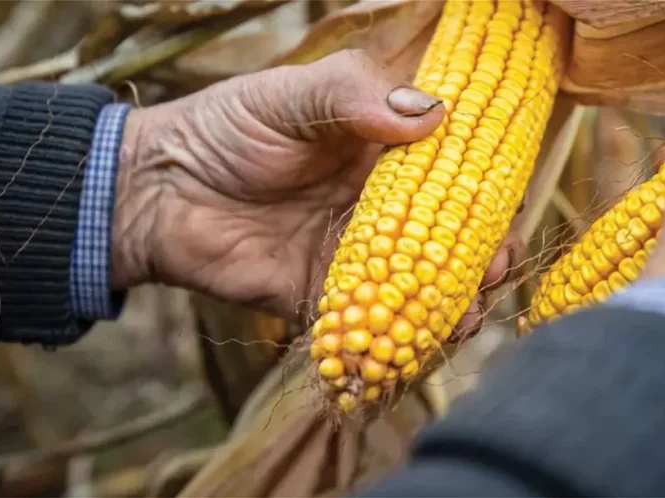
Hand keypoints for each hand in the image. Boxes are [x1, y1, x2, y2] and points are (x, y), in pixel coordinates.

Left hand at [112, 49, 524, 332]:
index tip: (506, 208)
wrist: (158, 189)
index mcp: (377, 154)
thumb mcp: (291, 93)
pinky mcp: (319, 294)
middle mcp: (371, 206)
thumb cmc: (226, 128)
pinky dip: (394, 331)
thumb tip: (431, 113)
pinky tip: (421, 337)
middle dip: (476, 256)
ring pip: (413, 281)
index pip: (446, 173)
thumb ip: (354, 94)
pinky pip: (365, 318)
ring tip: (468, 309)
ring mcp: (348, 254)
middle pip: (441, 235)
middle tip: (496, 269)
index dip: (482, 191)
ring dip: (446, 299)